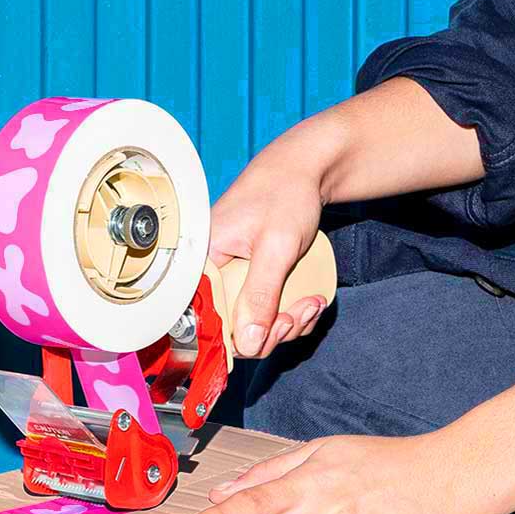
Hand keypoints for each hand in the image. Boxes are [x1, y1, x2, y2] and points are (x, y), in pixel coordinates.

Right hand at [208, 137, 331, 358]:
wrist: (304, 170)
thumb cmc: (285, 194)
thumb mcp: (275, 248)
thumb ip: (260, 295)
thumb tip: (248, 343)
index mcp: (202, 263)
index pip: (206, 323)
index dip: (242, 337)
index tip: (279, 326)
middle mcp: (211, 274)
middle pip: (234, 329)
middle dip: (274, 330)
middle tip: (303, 312)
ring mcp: (232, 278)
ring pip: (254, 324)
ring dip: (289, 323)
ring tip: (312, 302)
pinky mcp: (251, 278)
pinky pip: (265, 311)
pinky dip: (291, 313)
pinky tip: (311, 300)